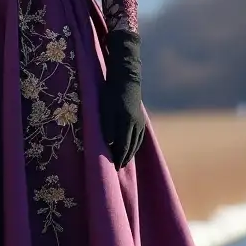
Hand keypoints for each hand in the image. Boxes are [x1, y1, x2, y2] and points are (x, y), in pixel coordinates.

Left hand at [99, 30, 145, 168]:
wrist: (125, 78)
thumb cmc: (110, 94)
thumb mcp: (105, 109)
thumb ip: (107, 127)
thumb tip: (109, 144)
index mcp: (127, 123)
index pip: (123, 146)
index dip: (119, 157)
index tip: (115, 167)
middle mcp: (136, 124)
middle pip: (131, 146)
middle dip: (125, 157)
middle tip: (119, 168)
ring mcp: (140, 120)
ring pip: (137, 141)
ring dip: (132, 152)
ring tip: (126, 160)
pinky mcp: (140, 116)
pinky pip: (140, 135)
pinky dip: (136, 143)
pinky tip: (133, 146)